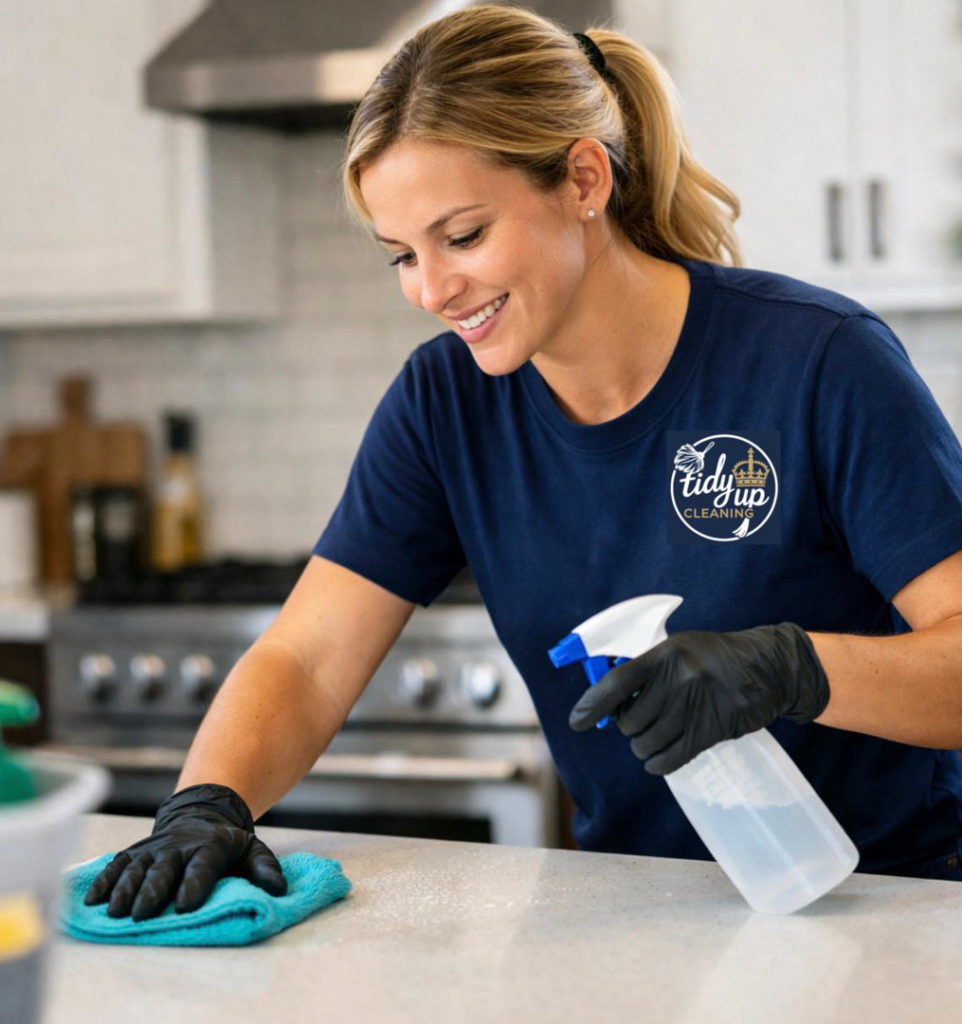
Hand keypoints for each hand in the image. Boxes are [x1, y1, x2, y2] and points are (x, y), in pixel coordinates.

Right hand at [83, 783, 286, 920]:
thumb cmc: (226, 845)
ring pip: (137, 868)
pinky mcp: (135, 852)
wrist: (200, 815)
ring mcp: (154, 849)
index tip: (185, 906)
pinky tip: (93, 900)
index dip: (194, 884)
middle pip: (164, 868)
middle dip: (153, 890)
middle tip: (143, 913)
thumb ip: (264, 867)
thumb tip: (279, 888)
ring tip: (117, 912)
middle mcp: (178, 847)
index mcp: (209, 847)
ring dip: (125, 889)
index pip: (202, 865)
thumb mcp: (251, 850)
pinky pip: (116, 865)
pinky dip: (104, 881)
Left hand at [568, 623, 829, 775]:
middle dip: (629, 728)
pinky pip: (670, 759)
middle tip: (639, 723)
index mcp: (664, 655)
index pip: (617, 683)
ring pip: (647, 744)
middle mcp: (678, 680)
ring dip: (644, 747)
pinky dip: (658, 764)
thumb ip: (647, 671)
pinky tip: (659, 759)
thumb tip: (610, 704)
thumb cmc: (714, 657)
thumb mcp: (679, 650)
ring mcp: (695, 707)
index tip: (577, 722)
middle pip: (630, 721)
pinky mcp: (711, 731)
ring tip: (653, 738)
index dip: (592, 705)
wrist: (767, 667)